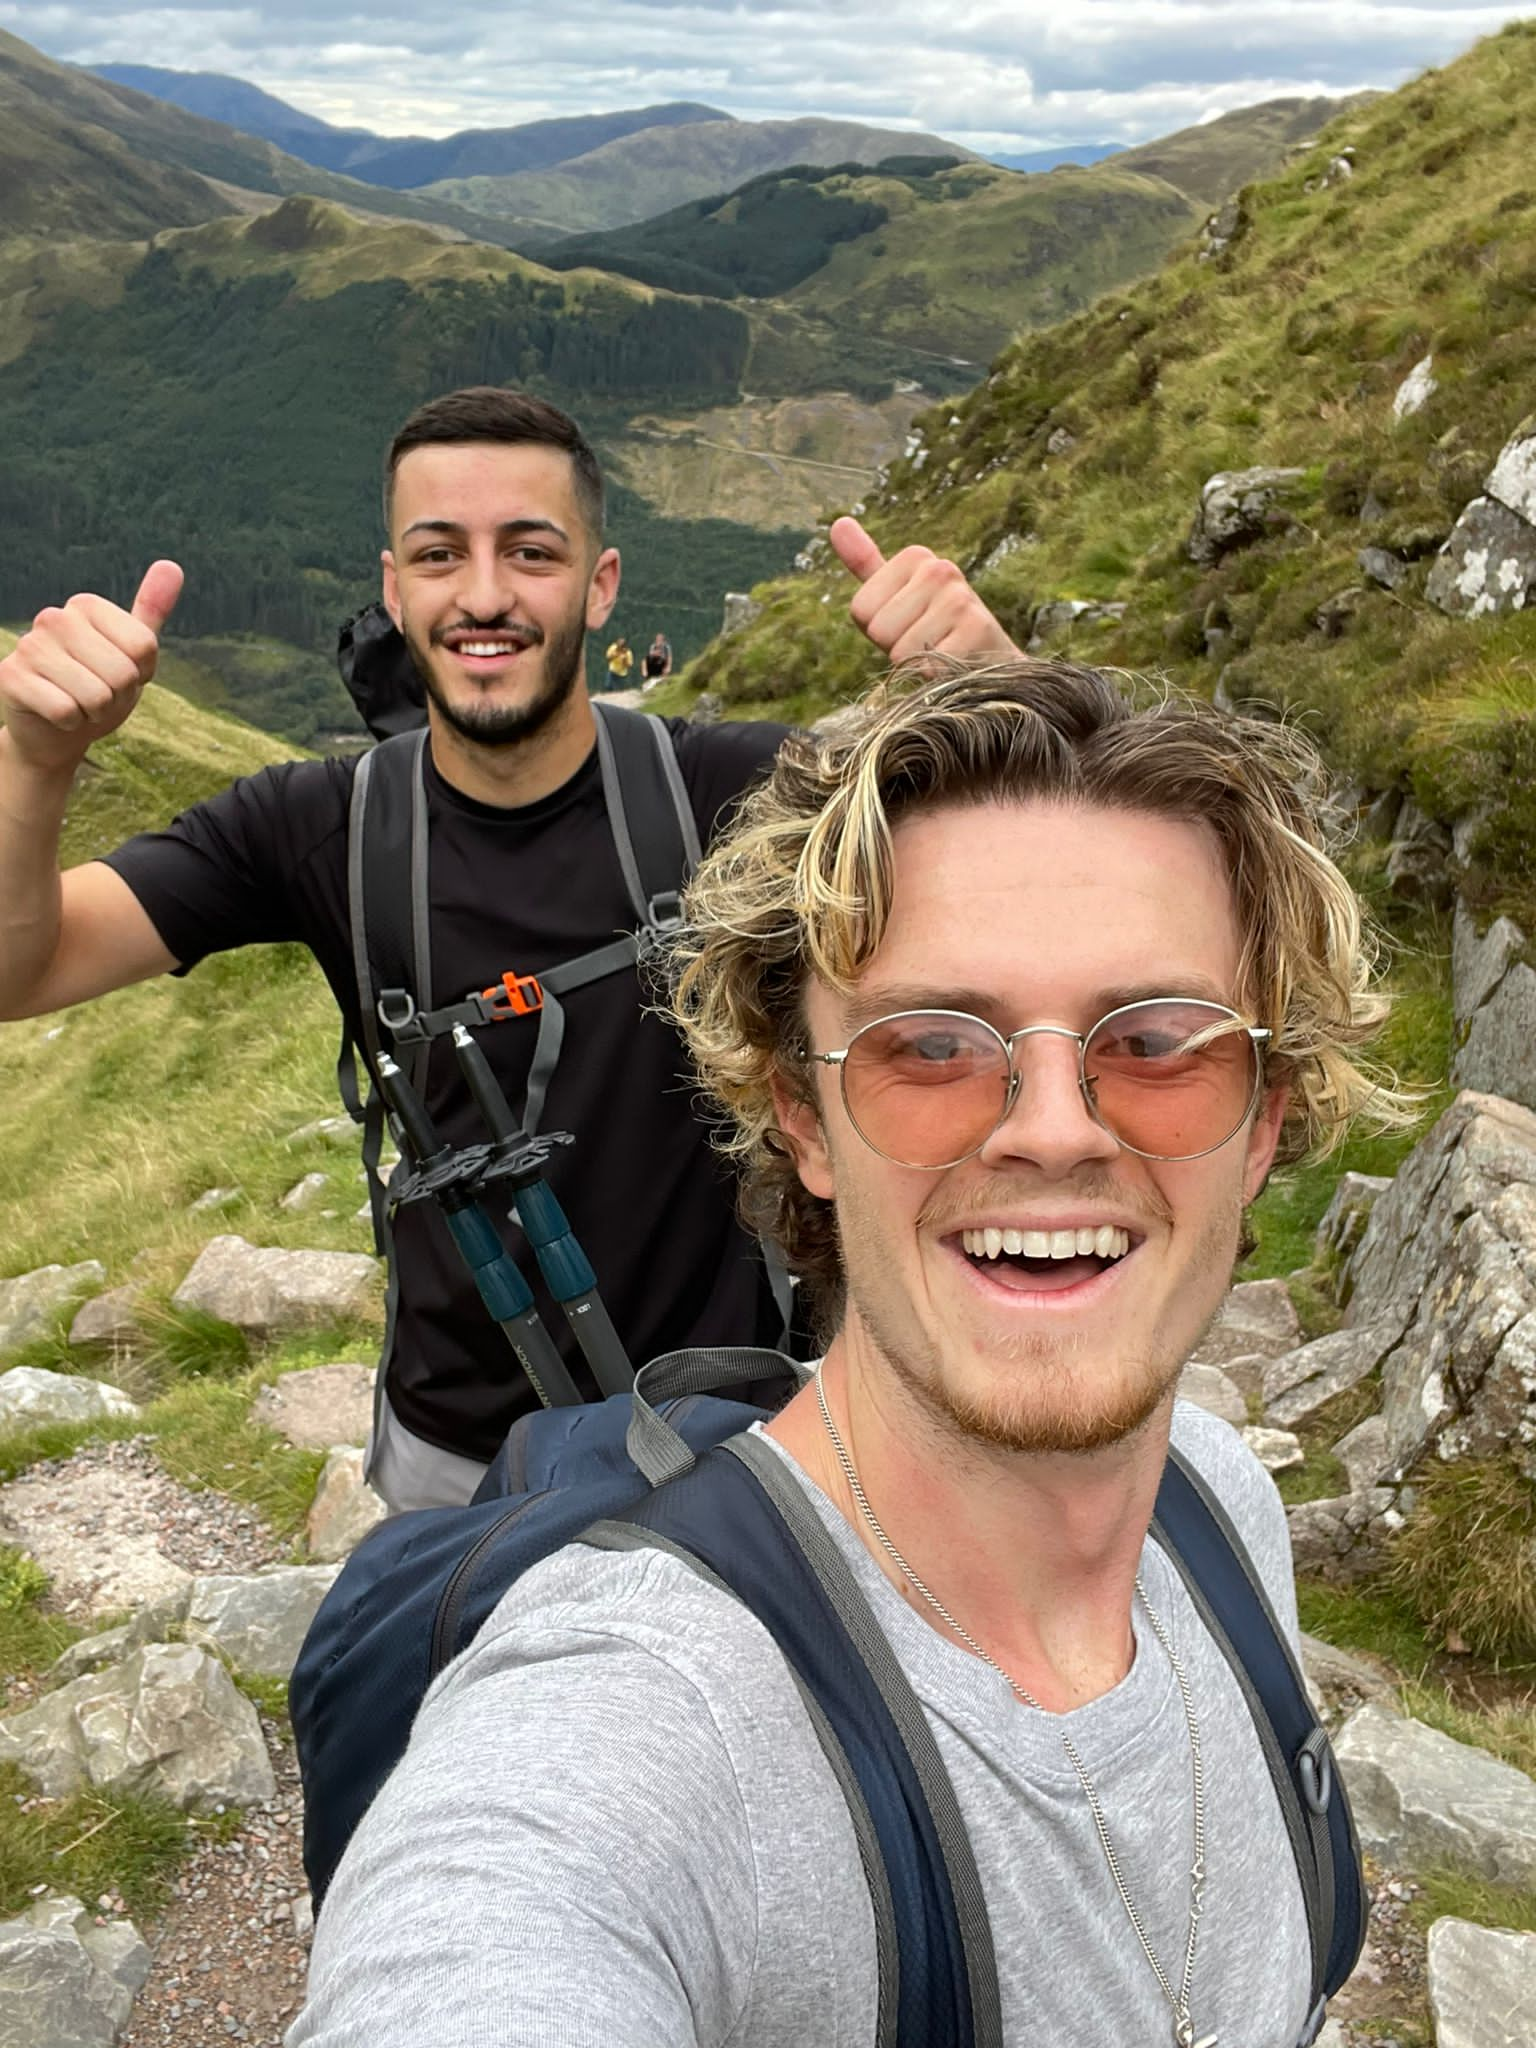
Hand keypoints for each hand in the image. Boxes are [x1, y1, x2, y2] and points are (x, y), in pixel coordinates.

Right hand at [0, 561, 182, 774]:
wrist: (56, 730)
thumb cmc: (98, 688)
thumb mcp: (132, 652)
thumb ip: (151, 610)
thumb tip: (172, 565)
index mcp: (86, 605)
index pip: (144, 646)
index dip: (140, 673)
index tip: (120, 675)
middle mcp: (54, 617)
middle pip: (122, 673)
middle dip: (118, 697)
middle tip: (98, 695)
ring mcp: (29, 645)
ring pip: (96, 695)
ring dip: (94, 712)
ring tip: (79, 705)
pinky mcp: (11, 677)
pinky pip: (65, 710)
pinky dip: (70, 723)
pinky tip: (58, 716)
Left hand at [830, 518, 1019, 663]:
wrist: (992, 663)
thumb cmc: (936, 631)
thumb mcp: (897, 597)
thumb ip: (866, 564)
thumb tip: (838, 523)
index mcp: (916, 557)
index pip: (861, 610)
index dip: (879, 631)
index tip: (908, 625)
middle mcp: (940, 569)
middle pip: (879, 630)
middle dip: (897, 649)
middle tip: (928, 642)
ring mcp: (960, 598)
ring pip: (901, 652)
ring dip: (918, 664)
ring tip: (943, 652)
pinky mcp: (976, 630)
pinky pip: (926, 666)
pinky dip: (937, 677)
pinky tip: (958, 665)